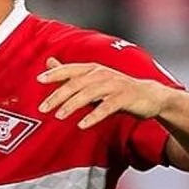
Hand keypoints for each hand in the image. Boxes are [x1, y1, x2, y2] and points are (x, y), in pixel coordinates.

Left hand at [37, 57, 172, 128]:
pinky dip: (94, 116)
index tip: (38, 80)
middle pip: (76, 83)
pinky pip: (107, 107)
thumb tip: (48, 63)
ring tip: (59, 116)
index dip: (55, 73)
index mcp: (93, 69)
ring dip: (72, 105)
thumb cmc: (116, 89)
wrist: (150, 96)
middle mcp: (102, 74)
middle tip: (42, 108)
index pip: (70, 69)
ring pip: (90, 94)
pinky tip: (82, 125)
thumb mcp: (92, 80)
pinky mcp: (125, 98)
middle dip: (58, 95)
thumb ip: (69, 73)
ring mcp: (114, 85)